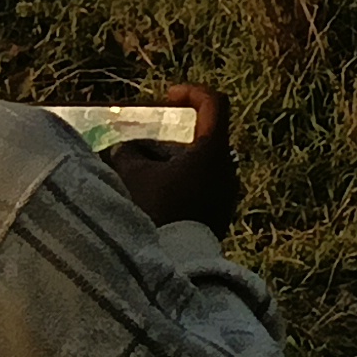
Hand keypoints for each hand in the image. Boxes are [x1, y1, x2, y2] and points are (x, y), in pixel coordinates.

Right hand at [106, 83, 243, 237]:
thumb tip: (128, 149)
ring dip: (167, 167)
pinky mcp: (219, 215)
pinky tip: (149, 201)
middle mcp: (228, 168)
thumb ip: (129, 153)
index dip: (191, 93)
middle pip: (199, 140)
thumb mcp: (134, 175)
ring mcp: (226, 194)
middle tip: (136, 153)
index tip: (167, 98)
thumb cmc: (157, 210)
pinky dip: (176, 185)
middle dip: (165, 143)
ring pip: (196, 167)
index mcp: (214, 150)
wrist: (176, 263)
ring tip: (135, 180)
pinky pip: (198, 189)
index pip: (214, 104)